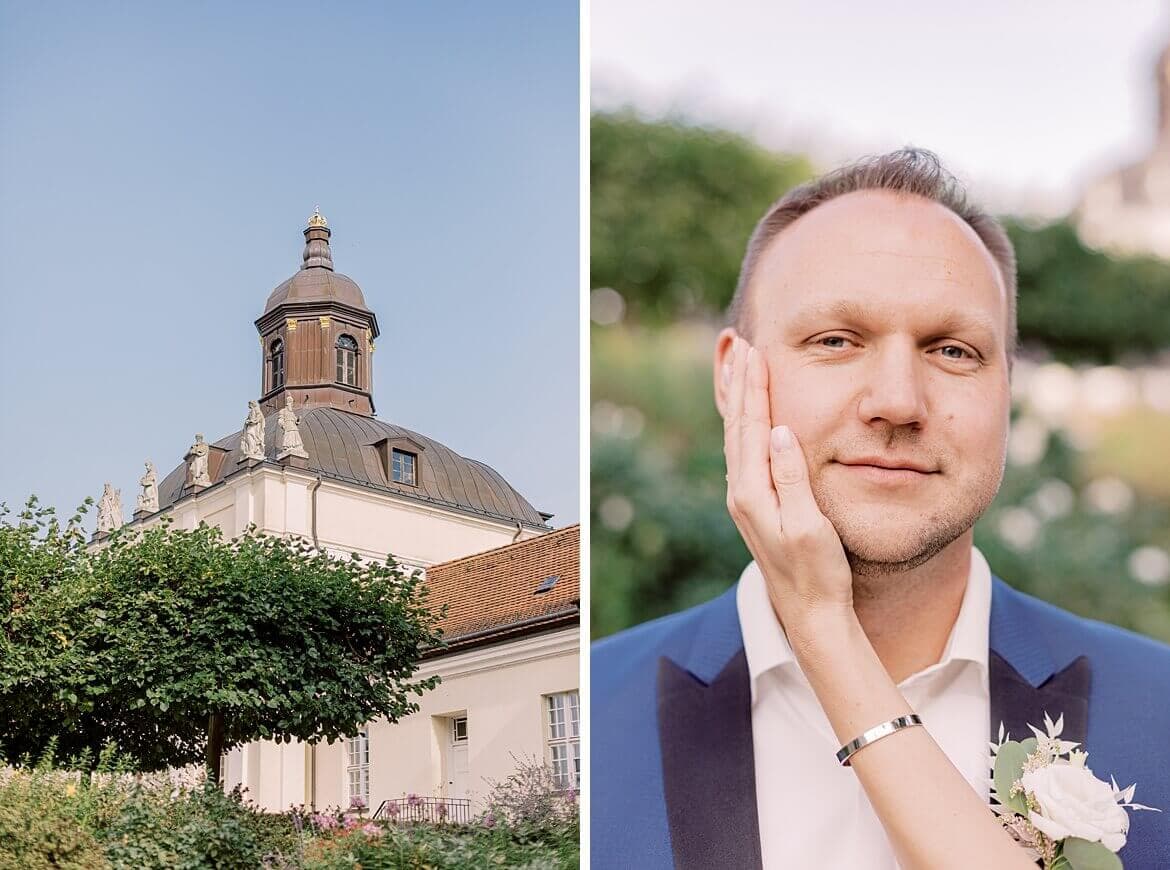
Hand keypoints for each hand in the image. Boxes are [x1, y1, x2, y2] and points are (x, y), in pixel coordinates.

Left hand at [722, 335, 854, 638]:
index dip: (753, 387)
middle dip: (738, 383)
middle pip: (736, 425)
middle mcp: (741, 493)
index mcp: (752, 493)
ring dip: (738, 400)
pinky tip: (750, 414)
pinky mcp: (755, 505)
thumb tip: (781, 430)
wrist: (810, 613)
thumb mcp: (810, 527)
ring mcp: (745, 500)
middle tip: (738, 345)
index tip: (754, 352)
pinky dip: (745, 424)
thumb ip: (792, 478)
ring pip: (737, 437)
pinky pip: (744, 452)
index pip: (751, 427)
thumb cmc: (818, 573)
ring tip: (738, 367)